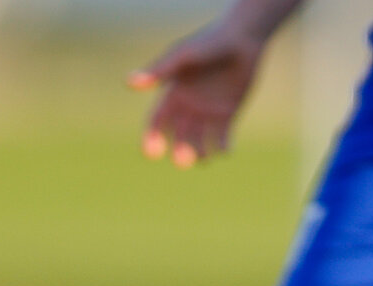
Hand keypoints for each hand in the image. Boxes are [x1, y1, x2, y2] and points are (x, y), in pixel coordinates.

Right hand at [128, 18, 268, 167]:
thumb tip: (129, 82)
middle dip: (180, 150)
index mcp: (173, 95)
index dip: (152, 138)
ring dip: (200, 153)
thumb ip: (159, 71)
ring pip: (200, 141)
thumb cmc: (209, 42)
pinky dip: (223, 147)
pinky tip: (225, 150)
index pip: (157, 122)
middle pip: (179, 136)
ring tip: (203, 158)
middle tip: (183, 161)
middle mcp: (188, 107)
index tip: (152, 153)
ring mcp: (208, 112)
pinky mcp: (228, 114)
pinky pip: (223, 137)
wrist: (243, 37)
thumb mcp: (182, 56)